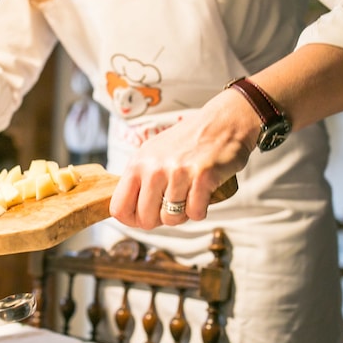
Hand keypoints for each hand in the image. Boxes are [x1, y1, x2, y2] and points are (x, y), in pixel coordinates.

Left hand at [109, 94, 256, 228]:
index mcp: (137, 163)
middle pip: (146, 219)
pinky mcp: (202, 177)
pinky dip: (200, 211)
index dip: (131, 220)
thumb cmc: (187, 141)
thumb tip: (128, 211)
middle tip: (171, 207)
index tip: (143, 218)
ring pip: (171, 219)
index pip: (119, 208)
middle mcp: (154, 168)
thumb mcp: (152, 153)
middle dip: (160, 220)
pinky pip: (195, 213)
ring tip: (188, 197)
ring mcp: (178, 172)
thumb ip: (139, 178)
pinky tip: (202, 196)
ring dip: (182, 215)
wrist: (223, 122)